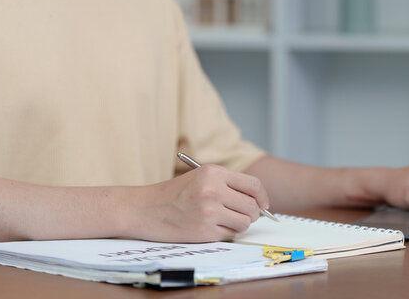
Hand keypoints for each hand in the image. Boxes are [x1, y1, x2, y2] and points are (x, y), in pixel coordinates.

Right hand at [126, 164, 269, 242]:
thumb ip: (228, 185)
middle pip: (252, 206)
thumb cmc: (174, 194)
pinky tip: (212, 227)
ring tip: (225, 220)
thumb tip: (260, 203)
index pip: (253, 185)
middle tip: (243, 215)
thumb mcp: (201, 178)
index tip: (263, 204)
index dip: (262, 197)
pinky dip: (226, 233)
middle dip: (253, 213)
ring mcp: (208, 212)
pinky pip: (230, 234)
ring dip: (240, 224)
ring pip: (245, 222)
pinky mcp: (204, 231)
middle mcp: (212, 190)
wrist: (144, 209)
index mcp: (213, 173)